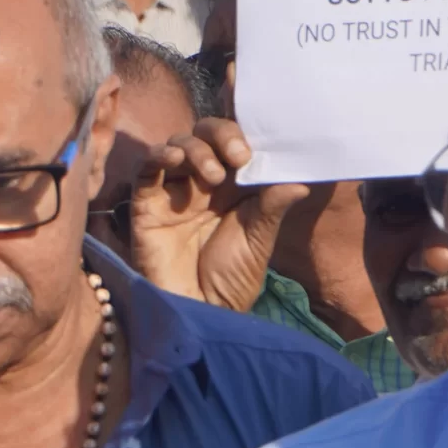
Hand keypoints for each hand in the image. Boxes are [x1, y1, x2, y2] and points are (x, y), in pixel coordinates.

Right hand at [128, 118, 311, 310]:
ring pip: (179, 144)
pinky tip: (175, 158)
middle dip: (222, 135)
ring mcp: (174, 190)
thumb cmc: (231, 279)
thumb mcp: (258, 240)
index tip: (256, 149)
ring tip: (213, 177)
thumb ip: (273, 206)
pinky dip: (159, 154)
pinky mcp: (147, 203)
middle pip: (205, 134)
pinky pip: (146, 168)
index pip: (235, 142)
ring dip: (197, 149)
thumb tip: (301, 180)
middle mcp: (203, 181)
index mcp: (233, 185)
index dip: (243, 135)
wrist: (201, 314)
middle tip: (238, 157)